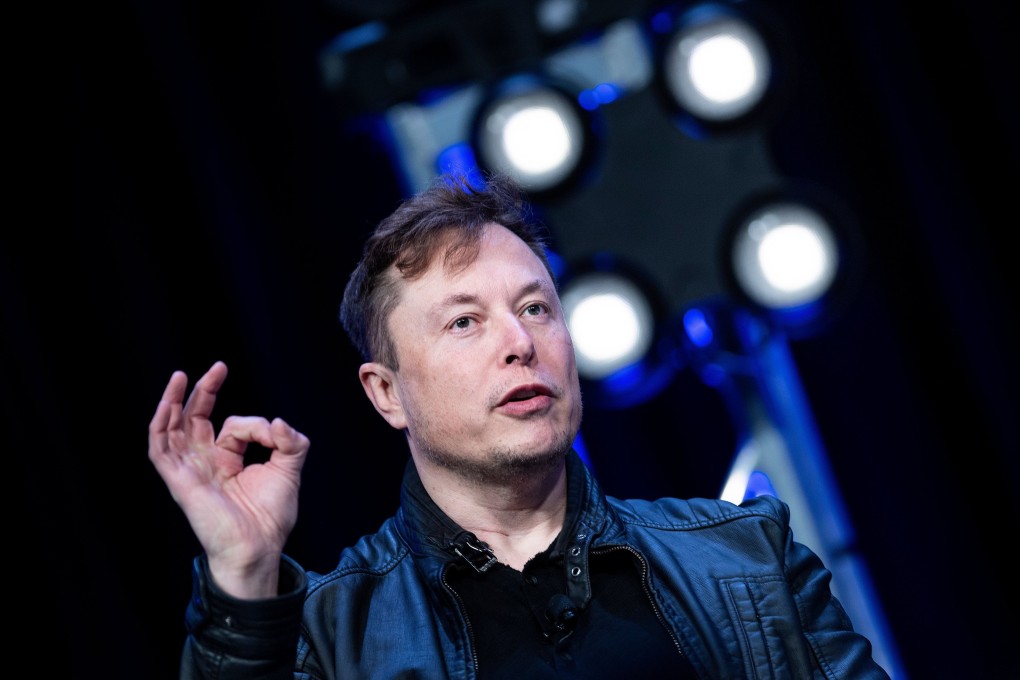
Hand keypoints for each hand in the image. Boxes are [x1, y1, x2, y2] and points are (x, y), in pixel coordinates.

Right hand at [148, 361, 308, 597]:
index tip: (273, 431)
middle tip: (218, 367)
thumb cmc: (270, 517)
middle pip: (194, 419)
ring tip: (180, 376)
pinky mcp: (179, 481)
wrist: (258, 548)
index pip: (232, 426)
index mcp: (227, 461)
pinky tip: (168, 405)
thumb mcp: (289, 469)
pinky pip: (160, 449)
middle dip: (204, 391)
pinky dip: (160, 425)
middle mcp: (205, 463)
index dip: (253, 423)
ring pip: (170, 429)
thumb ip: (290, 441)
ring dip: (173, 401)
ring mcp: (190, 471)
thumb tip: (277, 421)